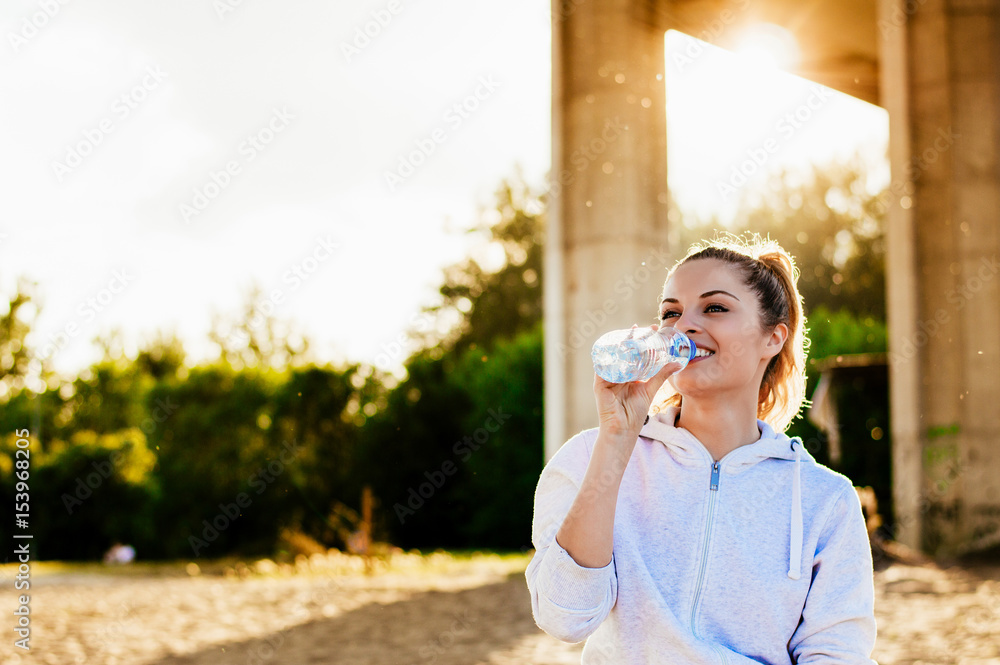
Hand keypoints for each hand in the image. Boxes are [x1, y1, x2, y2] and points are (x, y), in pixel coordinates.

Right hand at [593, 324, 680, 438]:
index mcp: (628, 373)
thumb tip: (678, 363)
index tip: (651, 328)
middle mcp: (616, 372)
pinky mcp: (599, 384)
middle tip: (640, 328)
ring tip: (629, 336)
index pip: (634, 352)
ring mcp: (607, 377)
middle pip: (622, 351)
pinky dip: (608, 359)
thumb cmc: (635, 413)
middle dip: (630, 338)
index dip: (641, 340)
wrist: (623, 430)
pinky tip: (615, 351)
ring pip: (612, 356)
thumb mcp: (650, 390)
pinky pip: (602, 368)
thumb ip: (661, 375)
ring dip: (619, 345)